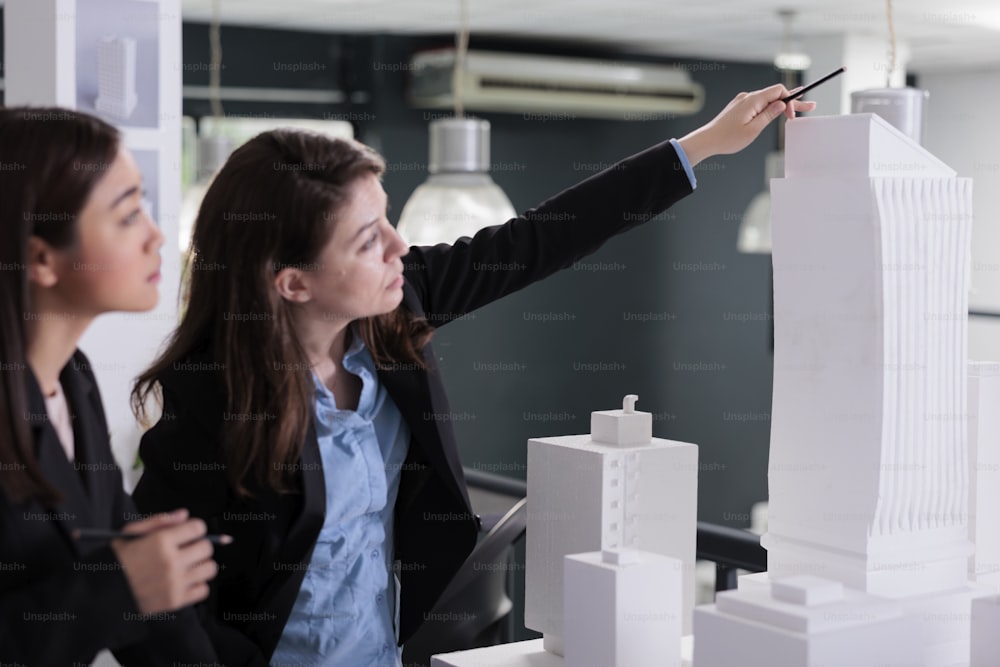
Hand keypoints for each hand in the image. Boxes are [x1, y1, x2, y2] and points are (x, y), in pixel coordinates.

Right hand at [111, 509, 217, 614]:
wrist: (99, 595)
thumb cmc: (114, 561)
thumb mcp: (129, 533)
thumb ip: (159, 521)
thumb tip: (184, 515)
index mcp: (160, 542)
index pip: (198, 528)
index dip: (194, 528)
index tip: (188, 534)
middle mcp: (171, 562)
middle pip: (207, 547)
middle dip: (199, 545)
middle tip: (186, 550)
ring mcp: (175, 583)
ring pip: (209, 568)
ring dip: (200, 565)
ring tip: (186, 566)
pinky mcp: (175, 601)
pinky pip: (203, 590)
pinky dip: (197, 585)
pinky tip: (184, 582)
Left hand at [677, 83, 816, 165]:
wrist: (707, 140)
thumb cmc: (727, 138)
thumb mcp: (753, 130)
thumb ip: (769, 115)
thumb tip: (781, 105)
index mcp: (752, 100)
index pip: (778, 91)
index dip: (790, 100)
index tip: (792, 115)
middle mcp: (748, 97)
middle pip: (775, 95)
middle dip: (792, 101)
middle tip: (810, 105)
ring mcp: (743, 101)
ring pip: (767, 100)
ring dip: (781, 105)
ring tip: (796, 110)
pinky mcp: (739, 107)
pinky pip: (759, 104)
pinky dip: (770, 108)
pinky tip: (777, 109)